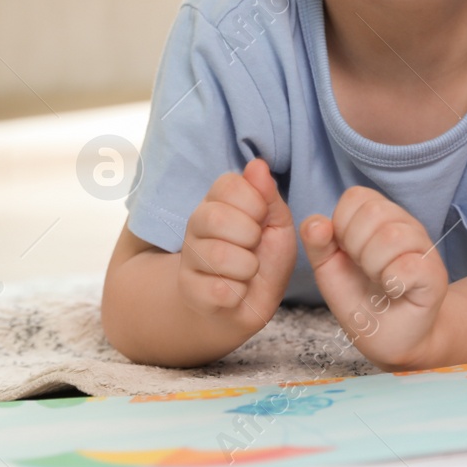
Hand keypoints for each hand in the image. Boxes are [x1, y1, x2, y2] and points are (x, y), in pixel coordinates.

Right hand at [177, 158, 296, 331]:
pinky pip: (217, 289)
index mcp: (218, 202)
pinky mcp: (189, 291)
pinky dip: (238, 293)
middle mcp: (196, 225)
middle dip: (249, 235)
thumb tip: (257, 165)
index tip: (262, 219)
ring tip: (248, 271)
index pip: (227, 185)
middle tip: (255, 246)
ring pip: (216, 255)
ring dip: (247, 267)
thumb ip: (268, 195)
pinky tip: (237, 290)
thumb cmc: (266, 256)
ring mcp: (189, 258)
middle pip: (215, 217)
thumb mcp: (278, 222)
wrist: (251, 301)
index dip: (254, 203)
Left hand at [299, 187, 448, 369]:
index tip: (348, 252)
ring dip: (375, 267)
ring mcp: (423, 248)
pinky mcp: (435, 275)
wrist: (390, 337)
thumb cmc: (361, 299)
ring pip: (393, 236)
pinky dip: (393, 283)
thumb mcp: (328, 270)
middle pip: (374, 211)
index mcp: (378, 218)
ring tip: (380, 281)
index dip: (342, 225)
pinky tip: (395, 291)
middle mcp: (405, 225)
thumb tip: (316, 222)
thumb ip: (317, 243)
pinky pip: (409, 266)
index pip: (356, 196)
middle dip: (357, 247)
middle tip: (365, 270)